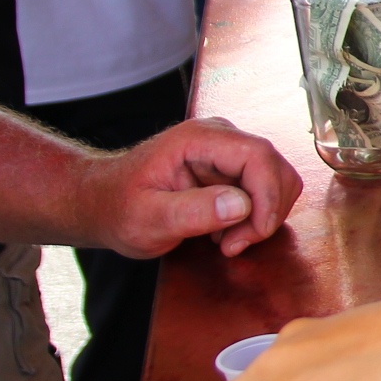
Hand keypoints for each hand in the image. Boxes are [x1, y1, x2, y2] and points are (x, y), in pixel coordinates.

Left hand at [75, 117, 302, 258]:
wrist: (104, 202)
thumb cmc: (117, 207)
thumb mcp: (147, 218)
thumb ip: (192, 211)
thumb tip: (241, 205)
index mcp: (198, 139)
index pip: (258, 156)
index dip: (268, 196)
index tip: (255, 232)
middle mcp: (220, 137)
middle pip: (274, 167)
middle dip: (266, 212)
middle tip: (234, 244)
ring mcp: (228, 151)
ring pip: (275, 180)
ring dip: (261, 217)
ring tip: (226, 240)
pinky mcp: (232, 168)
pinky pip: (263, 191)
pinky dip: (254, 218)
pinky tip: (224, 232)